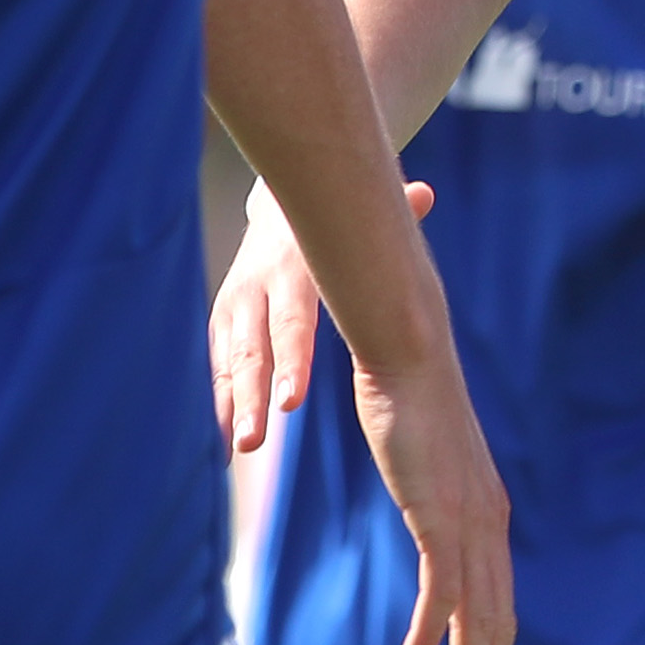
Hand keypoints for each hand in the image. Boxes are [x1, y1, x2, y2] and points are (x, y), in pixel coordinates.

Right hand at [213, 178, 430, 455]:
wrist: (276, 210)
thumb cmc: (334, 226)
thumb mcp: (353, 219)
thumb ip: (391, 214)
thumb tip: (425, 193)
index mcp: (293, 268)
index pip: (291, 321)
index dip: (291, 360)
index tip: (293, 401)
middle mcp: (256, 288)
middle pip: (252, 351)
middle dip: (253, 398)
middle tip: (255, 443)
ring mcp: (234, 307)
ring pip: (231, 365)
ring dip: (233, 409)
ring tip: (240, 451)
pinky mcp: (221, 322)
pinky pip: (220, 369)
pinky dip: (222, 404)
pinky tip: (227, 444)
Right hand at [351, 342, 515, 644]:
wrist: (410, 357)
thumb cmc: (412, 410)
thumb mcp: (432, 471)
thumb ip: (438, 507)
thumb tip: (433, 528)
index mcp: (490, 524)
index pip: (499, 611)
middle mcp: (489, 529)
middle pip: (498, 628)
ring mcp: (467, 523)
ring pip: (477, 621)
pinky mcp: (438, 514)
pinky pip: (440, 589)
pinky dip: (429, 635)